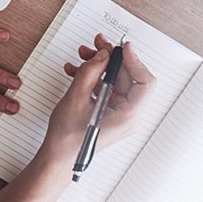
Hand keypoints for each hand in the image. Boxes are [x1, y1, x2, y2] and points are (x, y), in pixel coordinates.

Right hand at [41, 34, 155, 164]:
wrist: (57, 157)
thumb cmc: (68, 139)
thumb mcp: (76, 98)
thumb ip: (91, 72)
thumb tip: (103, 54)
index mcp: (127, 116)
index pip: (145, 83)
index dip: (135, 61)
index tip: (122, 47)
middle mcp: (127, 115)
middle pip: (129, 78)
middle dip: (111, 59)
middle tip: (98, 45)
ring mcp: (118, 113)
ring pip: (116, 80)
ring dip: (99, 66)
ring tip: (83, 56)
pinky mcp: (108, 111)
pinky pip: (106, 88)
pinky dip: (93, 77)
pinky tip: (76, 71)